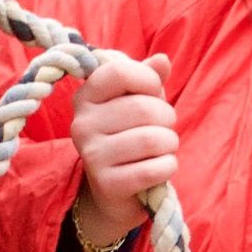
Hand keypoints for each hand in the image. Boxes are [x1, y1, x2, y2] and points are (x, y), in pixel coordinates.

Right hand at [69, 51, 178, 244]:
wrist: (113, 190)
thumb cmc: (128, 135)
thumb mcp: (136, 101)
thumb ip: (149, 78)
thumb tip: (162, 60)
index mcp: (85, 97)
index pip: (120, 72)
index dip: (148, 80)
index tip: (153, 93)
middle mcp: (81, 124)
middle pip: (144, 108)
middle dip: (167, 118)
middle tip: (163, 128)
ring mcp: (91, 156)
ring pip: (153, 140)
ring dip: (170, 144)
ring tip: (163, 148)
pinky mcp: (107, 184)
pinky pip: (153, 169)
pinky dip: (168, 167)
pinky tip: (160, 167)